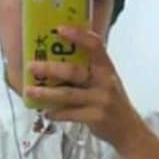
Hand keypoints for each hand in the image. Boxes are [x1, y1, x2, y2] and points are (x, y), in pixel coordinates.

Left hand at [25, 26, 145, 153]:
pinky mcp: (95, 118)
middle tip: (31, 66)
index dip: (78, 35)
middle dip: (50, 69)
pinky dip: (56, 113)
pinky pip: (70, 114)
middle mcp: (105, 82)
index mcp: (107, 68)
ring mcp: (101, 101)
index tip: (59, 29)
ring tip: (29, 91)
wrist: (128, 130)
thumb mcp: (106, 81)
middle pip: (74, 71)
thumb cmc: (112, 101)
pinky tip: (46, 112)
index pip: (95, 45)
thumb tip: (59, 58)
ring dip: (46, 93)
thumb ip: (90, 70)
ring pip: (68, 95)